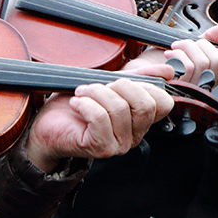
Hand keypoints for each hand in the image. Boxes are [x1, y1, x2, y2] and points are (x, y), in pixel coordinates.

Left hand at [24, 78, 172, 172]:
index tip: (118, 81)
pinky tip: (76, 104)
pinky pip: (100, 118)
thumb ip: (138, 76)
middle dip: (118, 86)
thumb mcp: (109, 84)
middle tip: (97, 86)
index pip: (163, 102)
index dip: (144, 84)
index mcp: (141, 120)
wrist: (48, 125)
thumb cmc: (77, 105)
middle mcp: (135, 135)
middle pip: (145, 104)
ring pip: (120, 108)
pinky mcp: (101, 148)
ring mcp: (120, 145)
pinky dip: (85, 104)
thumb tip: (169, 70)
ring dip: (95, 93)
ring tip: (81, 93)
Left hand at [122, 25, 217, 86]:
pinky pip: (187, 67)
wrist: (131, 77)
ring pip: (203, 62)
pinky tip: (167, 57)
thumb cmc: (154, 65)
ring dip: (186, 47)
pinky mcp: (176, 89)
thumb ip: (203, 41)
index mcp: (207, 78)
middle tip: (183, 45)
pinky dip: (177, 56)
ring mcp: (189, 89)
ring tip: (173, 49)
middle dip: (199, 44)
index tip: (208, 46)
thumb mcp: (182, 49)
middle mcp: (201, 86)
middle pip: (217, 60)